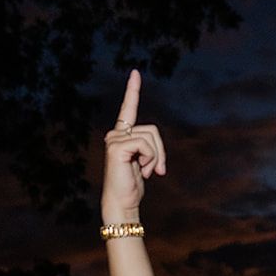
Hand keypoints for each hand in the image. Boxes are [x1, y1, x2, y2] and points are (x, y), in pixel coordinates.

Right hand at [101, 70, 165, 223]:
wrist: (123, 203)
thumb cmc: (132, 186)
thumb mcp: (144, 163)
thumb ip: (148, 148)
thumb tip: (155, 145)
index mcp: (122, 135)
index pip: (128, 109)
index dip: (132, 91)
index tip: (135, 73)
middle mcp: (115, 133)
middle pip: (152, 130)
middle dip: (160, 152)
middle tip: (156, 171)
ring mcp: (114, 138)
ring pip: (151, 137)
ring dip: (155, 158)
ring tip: (145, 172)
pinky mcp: (117, 146)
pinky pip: (145, 144)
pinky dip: (150, 159)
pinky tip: (142, 172)